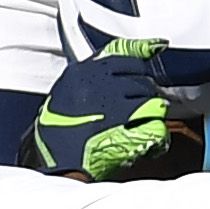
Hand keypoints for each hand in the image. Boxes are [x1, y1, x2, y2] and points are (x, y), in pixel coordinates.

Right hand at [30, 39, 200, 180]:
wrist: (51, 160)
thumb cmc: (54, 132)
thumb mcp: (65, 93)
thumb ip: (91, 77)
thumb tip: (118, 67)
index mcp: (83, 72)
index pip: (122, 53)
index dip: (140, 57)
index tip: (156, 48)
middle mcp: (100, 83)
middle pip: (142, 78)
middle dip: (144, 94)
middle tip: (137, 110)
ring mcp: (115, 104)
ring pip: (154, 101)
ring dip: (151, 115)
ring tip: (139, 127)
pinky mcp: (128, 128)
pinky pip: (157, 126)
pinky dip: (156, 136)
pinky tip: (147, 142)